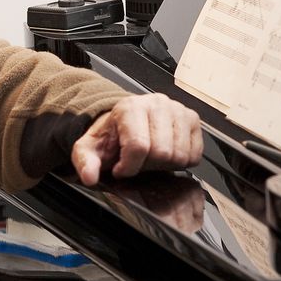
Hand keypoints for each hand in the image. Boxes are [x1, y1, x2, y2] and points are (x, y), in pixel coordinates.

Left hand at [71, 93, 202, 186]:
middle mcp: (157, 104)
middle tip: (137, 161)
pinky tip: (166, 153)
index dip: (129, 167)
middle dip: (147, 165)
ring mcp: (178, 110)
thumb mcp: (89, 149)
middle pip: (162, 153)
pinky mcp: (192, 119)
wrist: (124, 123)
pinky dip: (181, 161)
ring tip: (151, 156)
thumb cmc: (111, 136)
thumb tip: (89, 176)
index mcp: (130, 108)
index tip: (121, 168)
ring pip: (180, 155)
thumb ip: (85, 162)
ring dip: (164, 164)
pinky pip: (195, 155)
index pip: (139, 146)